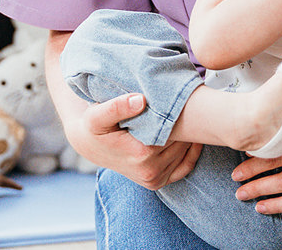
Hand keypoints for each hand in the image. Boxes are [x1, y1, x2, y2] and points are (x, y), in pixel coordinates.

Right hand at [67, 93, 201, 189]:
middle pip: (181, 142)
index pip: (174, 130)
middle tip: (186, 105)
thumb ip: (116, 107)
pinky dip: (192, 152)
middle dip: (185, 124)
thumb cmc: (94, 127)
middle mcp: (150, 171)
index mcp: (141, 155)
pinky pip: (185, 167)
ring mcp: (154, 179)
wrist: (89, 145)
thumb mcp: (97, 115)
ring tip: (186, 116)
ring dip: (188, 135)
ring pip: (185, 151)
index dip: (178, 114)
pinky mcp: (158, 182)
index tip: (178, 99)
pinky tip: (192, 136)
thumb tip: (140, 100)